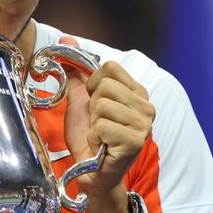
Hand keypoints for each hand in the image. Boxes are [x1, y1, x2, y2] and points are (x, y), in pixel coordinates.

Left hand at [60, 36, 154, 199]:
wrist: (90, 173)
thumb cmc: (89, 138)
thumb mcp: (81, 100)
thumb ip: (77, 72)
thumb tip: (66, 39)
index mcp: (137, 92)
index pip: (110, 67)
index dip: (94, 84)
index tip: (95, 104)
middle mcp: (146, 106)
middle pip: (105, 86)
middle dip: (92, 106)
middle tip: (97, 125)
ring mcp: (144, 124)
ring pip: (102, 105)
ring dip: (93, 124)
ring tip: (100, 137)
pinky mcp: (135, 141)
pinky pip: (101, 126)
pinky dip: (94, 138)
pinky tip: (102, 147)